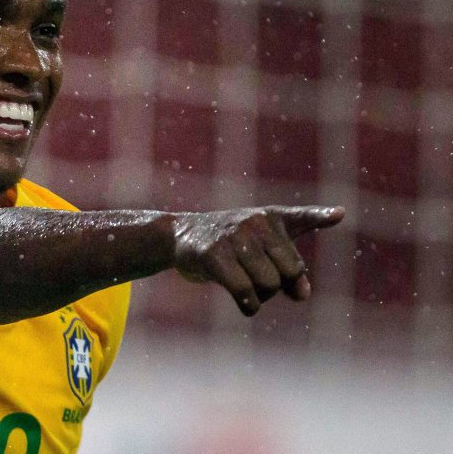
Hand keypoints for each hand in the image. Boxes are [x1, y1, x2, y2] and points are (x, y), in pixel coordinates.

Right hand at [172, 206, 344, 315]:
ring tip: (245, 287)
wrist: (182, 235)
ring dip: (261, 297)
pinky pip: (245, 292)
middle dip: (278, 285)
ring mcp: (234, 236)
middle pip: (290, 271)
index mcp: (271, 217)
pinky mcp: (214, 254)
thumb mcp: (261, 249)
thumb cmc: (229, 245)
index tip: (340, 214)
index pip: (301, 217)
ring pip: (268, 284)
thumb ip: (291, 270)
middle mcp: (255, 222)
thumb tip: (302, 294)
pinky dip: (249, 306)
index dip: (321, 216)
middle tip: (258, 279)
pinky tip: (244, 305)